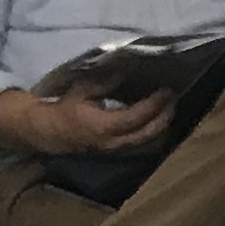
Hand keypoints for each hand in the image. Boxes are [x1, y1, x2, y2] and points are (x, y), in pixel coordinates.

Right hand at [0, 82, 177, 158]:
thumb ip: (105, 83)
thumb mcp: (83, 90)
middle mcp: (114, 142)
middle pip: (148, 133)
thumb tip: (124, 73)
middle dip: (164, 117)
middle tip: (173, 99)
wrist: (51, 132)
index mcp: (105, 126)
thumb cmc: (66, 109)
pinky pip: (141, 146)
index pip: (137, 116)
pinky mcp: (117, 152)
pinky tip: (157, 122)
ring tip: (169, 110)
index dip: (154, 104)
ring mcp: (116, 150)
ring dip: (162, 128)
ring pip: (147, 144)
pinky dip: (153, 134)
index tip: (165, 90)